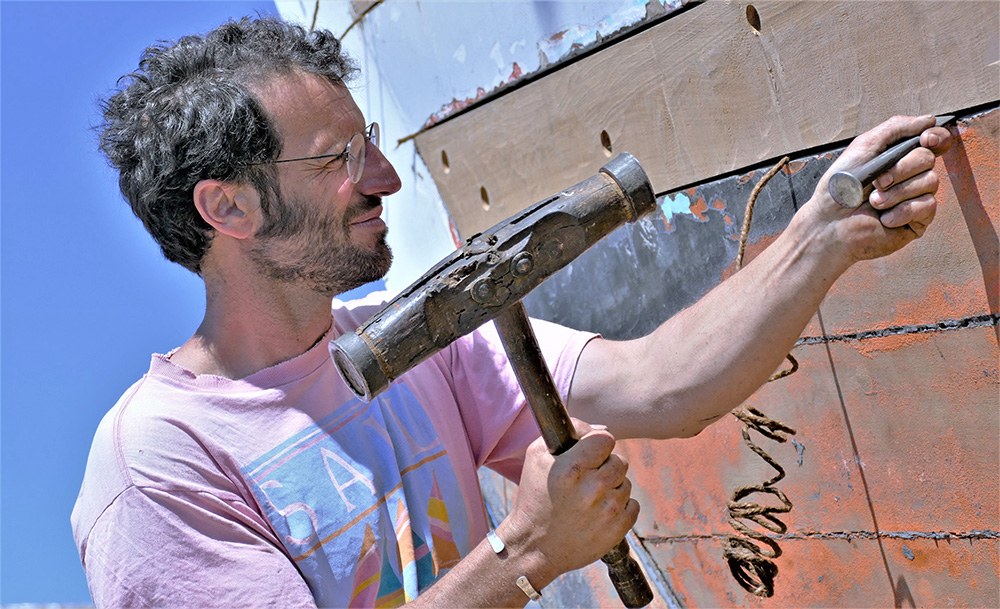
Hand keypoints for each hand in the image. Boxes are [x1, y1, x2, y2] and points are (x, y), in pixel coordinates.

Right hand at [500, 419, 638, 582]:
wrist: (534, 548)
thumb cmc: (534, 499)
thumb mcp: (537, 457)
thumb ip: (568, 433)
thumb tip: (599, 428)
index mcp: (573, 468)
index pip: (606, 439)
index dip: (598, 444)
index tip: (590, 453)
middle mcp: (593, 488)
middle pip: (619, 460)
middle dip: (605, 466)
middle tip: (588, 478)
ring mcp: (609, 510)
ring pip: (626, 483)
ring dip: (612, 487)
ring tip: (590, 499)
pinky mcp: (618, 529)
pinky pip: (633, 505)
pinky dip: (620, 507)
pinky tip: (599, 512)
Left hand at [805, 115, 952, 265]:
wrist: (829, 224)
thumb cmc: (838, 188)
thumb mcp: (862, 148)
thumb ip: (894, 129)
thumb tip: (928, 120)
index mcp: (898, 156)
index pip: (933, 140)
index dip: (936, 136)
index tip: (925, 139)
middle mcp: (910, 175)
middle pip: (927, 158)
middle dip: (899, 169)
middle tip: (876, 182)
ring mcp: (915, 198)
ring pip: (930, 181)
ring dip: (897, 192)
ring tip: (874, 202)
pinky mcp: (917, 221)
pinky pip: (927, 206)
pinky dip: (902, 211)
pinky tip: (884, 218)